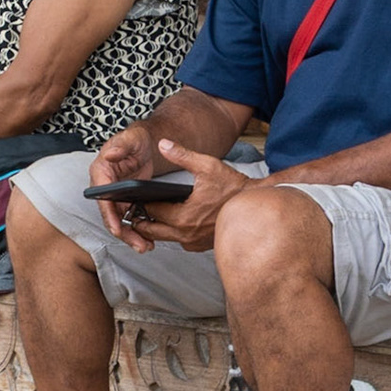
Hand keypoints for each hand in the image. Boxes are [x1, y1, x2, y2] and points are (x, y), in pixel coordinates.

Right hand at [90, 123, 158, 247]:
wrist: (145, 143)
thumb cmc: (136, 138)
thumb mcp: (130, 139)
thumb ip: (120, 146)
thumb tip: (108, 155)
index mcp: (101, 171)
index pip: (101, 197)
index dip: (109, 214)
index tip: (117, 229)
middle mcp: (105, 186)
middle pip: (110, 214)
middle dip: (122, 232)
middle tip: (138, 245)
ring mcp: (115, 194)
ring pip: (119, 220)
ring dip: (131, 235)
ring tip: (146, 247)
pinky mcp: (126, 199)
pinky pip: (129, 217)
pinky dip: (138, 229)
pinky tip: (150, 239)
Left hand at [117, 140, 253, 253]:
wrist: (256, 207)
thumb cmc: (234, 188)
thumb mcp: (207, 166)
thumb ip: (182, 155)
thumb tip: (163, 144)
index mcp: (183, 217)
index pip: (151, 212)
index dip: (141, 203)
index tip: (135, 197)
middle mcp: (186, 234)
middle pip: (152, 231)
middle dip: (142, 220)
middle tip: (135, 210)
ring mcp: (194, 242)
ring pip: (164, 238)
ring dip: (156, 228)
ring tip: (150, 214)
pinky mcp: (201, 246)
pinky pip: (179, 241)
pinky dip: (173, 233)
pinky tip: (172, 221)